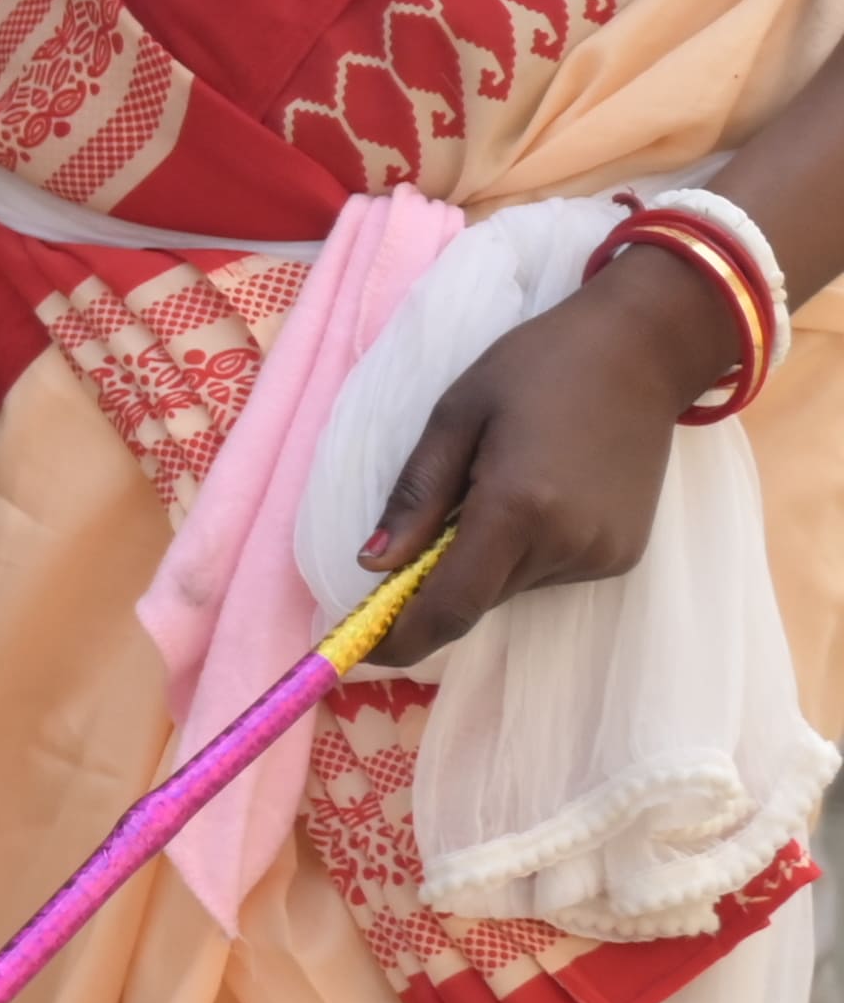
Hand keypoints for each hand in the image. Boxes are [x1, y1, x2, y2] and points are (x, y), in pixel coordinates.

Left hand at [349, 247, 737, 659]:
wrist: (642, 351)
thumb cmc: (537, 368)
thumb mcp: (455, 416)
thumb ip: (414, 498)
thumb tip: (370, 566)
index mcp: (518, 508)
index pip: (449, 607)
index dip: (401, 639)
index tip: (359, 651)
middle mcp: (568, 545)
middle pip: (476, 599)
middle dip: (433, 586)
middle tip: (416, 534)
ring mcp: (603, 555)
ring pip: (510, 588)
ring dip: (481, 562)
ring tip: (491, 486)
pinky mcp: (624, 556)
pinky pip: (548, 574)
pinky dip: (520, 553)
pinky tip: (533, 495)